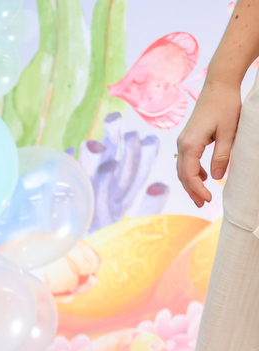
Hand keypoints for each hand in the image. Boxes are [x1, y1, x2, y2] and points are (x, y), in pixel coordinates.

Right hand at [177, 80, 242, 206]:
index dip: (198, 189)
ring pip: (182, 168)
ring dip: (190, 182)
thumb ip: (221, 156)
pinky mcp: (188, 137)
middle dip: (191, 191)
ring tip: (200, 195)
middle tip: (202, 204)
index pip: (189, 174)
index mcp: (191, 144)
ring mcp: (183, 140)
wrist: (218, 85)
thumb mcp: (228, 132)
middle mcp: (182, 143)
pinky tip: (201, 176)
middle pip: (182, 174)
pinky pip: (185, 159)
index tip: (209, 200)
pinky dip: (191, 171)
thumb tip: (216, 178)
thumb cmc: (225, 106)